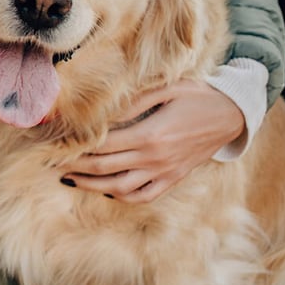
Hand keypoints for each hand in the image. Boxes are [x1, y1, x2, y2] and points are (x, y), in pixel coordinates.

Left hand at [59, 79, 243, 203]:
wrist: (232, 114)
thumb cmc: (197, 95)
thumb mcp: (165, 89)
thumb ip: (132, 102)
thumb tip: (100, 114)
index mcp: (150, 134)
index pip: (103, 145)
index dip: (76, 146)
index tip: (56, 143)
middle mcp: (155, 158)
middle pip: (104, 167)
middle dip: (75, 166)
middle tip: (52, 163)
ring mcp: (165, 172)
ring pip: (119, 187)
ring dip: (91, 185)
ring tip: (70, 178)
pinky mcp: (173, 179)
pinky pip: (143, 195)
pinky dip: (121, 195)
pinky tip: (106, 189)